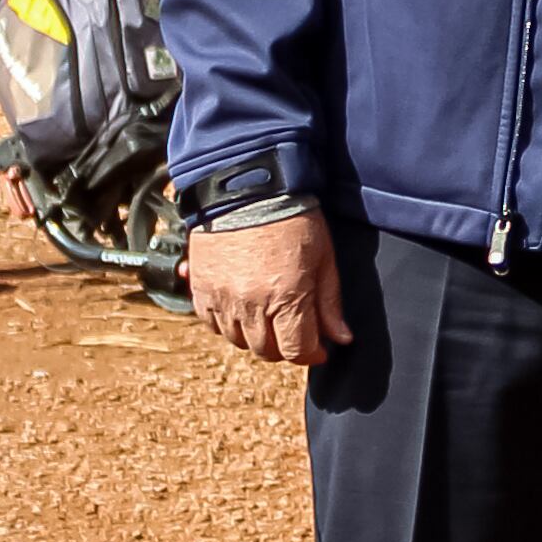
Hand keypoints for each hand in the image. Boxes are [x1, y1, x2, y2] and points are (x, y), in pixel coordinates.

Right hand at [190, 212, 346, 366]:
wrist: (247, 187)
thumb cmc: (293, 218)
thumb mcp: (323, 258)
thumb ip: (329, 303)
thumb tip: (341, 338)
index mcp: (287, 298)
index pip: (297, 350)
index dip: (311, 353)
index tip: (318, 347)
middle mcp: (250, 304)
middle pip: (267, 351)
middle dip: (285, 346)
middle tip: (295, 329)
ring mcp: (221, 298)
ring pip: (238, 340)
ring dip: (256, 336)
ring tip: (268, 315)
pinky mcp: (200, 287)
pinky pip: (211, 323)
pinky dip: (227, 323)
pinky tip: (241, 306)